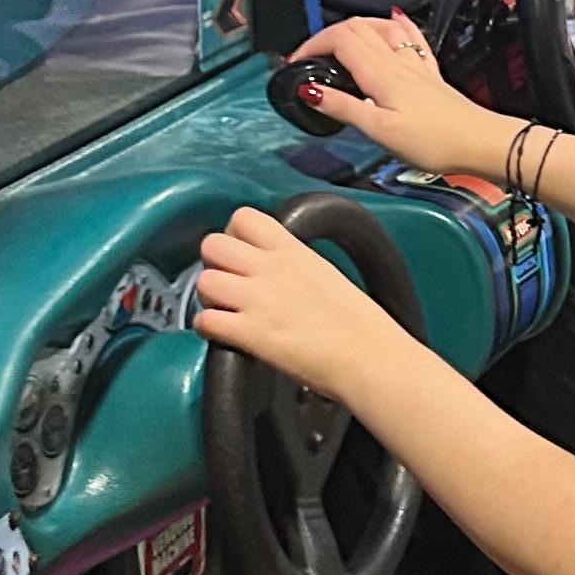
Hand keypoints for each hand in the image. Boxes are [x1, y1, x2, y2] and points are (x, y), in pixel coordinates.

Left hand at [194, 203, 416, 404]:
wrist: (370, 357)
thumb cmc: (361, 326)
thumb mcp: (328, 275)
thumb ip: (296, 267)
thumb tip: (281, 274)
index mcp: (293, 251)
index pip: (244, 217)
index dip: (233, 235)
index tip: (240, 253)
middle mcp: (271, 269)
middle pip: (213, 244)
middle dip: (214, 264)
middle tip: (227, 283)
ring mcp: (258, 300)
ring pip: (204, 281)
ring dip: (208, 297)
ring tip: (223, 310)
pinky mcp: (251, 333)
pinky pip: (205, 321)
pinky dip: (207, 328)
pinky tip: (222, 334)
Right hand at [281, 12, 500, 179]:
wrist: (479, 142)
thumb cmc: (434, 142)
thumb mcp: (380, 131)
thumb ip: (344, 108)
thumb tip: (312, 92)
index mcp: (381, 73)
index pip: (339, 39)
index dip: (312, 45)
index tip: (295, 63)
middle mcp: (397, 61)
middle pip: (356, 27)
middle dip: (327, 35)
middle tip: (310, 56)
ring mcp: (415, 64)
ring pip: (380, 27)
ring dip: (355, 26)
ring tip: (339, 39)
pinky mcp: (429, 73)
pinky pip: (409, 37)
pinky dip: (395, 24)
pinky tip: (395, 19)